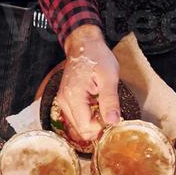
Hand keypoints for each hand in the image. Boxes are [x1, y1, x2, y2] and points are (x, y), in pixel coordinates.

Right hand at [58, 26, 119, 141]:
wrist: (84, 44)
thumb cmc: (96, 56)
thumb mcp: (109, 77)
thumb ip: (110, 100)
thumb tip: (113, 121)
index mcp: (74, 96)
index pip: (86, 127)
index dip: (102, 126)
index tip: (112, 115)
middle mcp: (64, 101)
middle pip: (81, 130)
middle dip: (97, 126)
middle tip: (110, 111)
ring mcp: (63, 101)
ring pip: (78, 126)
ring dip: (93, 122)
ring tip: (102, 106)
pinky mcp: (65, 101)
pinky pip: (77, 118)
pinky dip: (88, 116)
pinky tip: (96, 105)